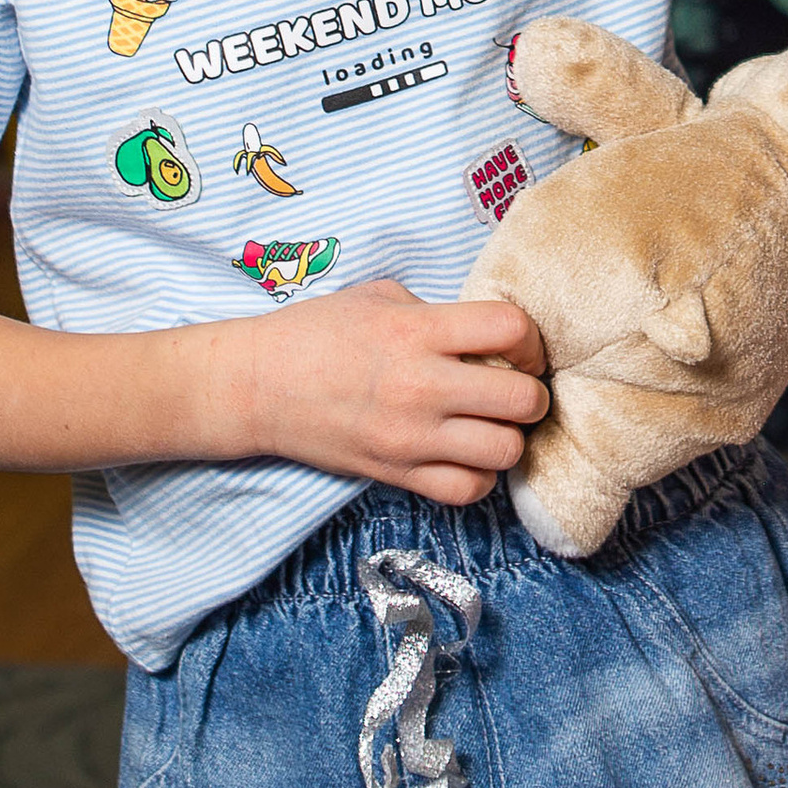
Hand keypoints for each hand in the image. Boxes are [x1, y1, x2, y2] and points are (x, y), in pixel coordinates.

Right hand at [228, 279, 549, 505]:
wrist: (256, 386)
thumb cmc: (315, 333)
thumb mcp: (379, 297)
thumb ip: (438, 313)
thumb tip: (486, 334)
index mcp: (417, 330)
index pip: (511, 329)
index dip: (530, 340)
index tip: (519, 349)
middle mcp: (420, 385)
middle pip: (522, 400)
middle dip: (531, 394)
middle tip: (514, 390)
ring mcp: (410, 436)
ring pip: (505, 451)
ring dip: (510, 438)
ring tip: (491, 425)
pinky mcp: (396, 473)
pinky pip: (467, 490)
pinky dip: (480, 477)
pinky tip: (467, 456)